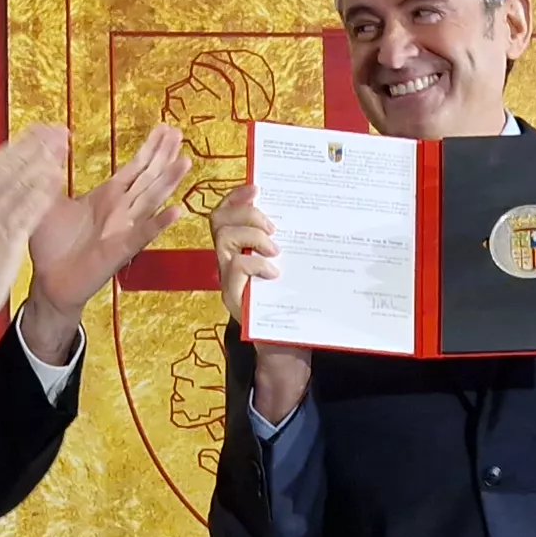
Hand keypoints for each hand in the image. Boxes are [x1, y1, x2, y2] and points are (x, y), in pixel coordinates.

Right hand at [0, 125, 69, 345]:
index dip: (19, 145)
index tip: (40, 130)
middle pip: (8, 170)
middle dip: (35, 148)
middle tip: (58, 130)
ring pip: (19, 186)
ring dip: (41, 164)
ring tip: (61, 147)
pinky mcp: (4, 243)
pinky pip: (26, 214)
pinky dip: (41, 195)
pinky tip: (56, 179)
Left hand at [19, 123, 192, 362]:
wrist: (48, 280)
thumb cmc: (51, 244)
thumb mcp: (48, 198)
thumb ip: (54, 169)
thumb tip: (56, 138)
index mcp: (106, 197)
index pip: (134, 168)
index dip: (150, 149)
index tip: (165, 129)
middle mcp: (120, 210)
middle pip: (148, 178)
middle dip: (163, 155)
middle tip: (178, 133)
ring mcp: (124, 229)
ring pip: (151, 200)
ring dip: (169, 181)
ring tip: (185, 162)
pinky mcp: (121, 249)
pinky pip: (143, 234)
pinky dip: (159, 223)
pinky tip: (176, 211)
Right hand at [211, 185, 313, 424]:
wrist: (287, 348)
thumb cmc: (293, 305)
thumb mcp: (294, 267)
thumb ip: (292, 244)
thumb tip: (316, 210)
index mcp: (241, 247)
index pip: (226, 212)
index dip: (237, 196)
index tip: (257, 187)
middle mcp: (228, 260)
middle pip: (219, 220)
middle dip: (244, 212)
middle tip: (271, 225)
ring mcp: (228, 279)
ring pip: (223, 238)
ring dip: (251, 235)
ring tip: (275, 248)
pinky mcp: (232, 298)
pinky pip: (234, 267)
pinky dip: (255, 263)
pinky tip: (274, 272)